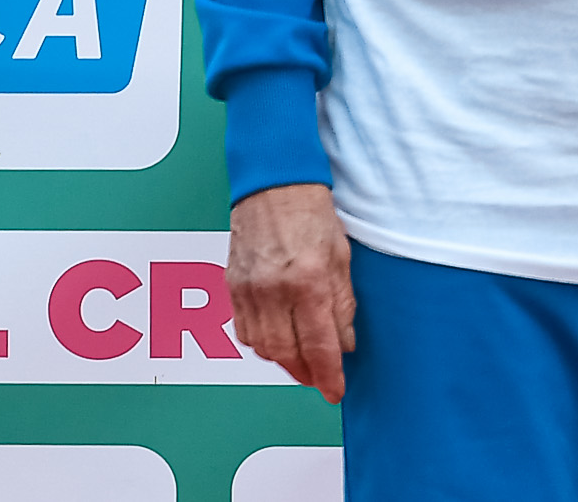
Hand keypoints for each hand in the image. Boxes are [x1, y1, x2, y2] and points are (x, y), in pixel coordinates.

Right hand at [228, 182, 356, 401]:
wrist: (273, 186)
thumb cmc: (312, 213)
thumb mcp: (342, 257)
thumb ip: (343, 304)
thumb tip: (345, 344)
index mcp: (308, 280)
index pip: (319, 344)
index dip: (328, 375)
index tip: (335, 391)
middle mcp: (274, 290)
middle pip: (287, 353)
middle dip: (305, 372)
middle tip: (319, 378)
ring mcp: (248, 290)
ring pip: (263, 347)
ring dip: (284, 360)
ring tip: (301, 360)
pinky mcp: (231, 288)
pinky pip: (244, 331)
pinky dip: (262, 343)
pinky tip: (277, 339)